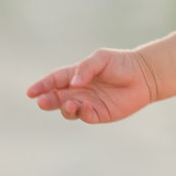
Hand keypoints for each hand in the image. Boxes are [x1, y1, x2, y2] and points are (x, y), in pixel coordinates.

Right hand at [26, 48, 158, 125]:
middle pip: (57, 97)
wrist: (144, 76)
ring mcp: (89, 103)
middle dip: (47, 100)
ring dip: (64, 108)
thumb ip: (85, 68)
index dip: (42, 86)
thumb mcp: (101, 59)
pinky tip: (86, 106)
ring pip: (68, 109)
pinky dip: (82, 113)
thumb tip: (74, 84)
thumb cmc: (121, 63)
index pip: (55, 80)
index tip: (30, 92)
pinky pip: (85, 116)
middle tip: (41, 102)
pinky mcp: (100, 113)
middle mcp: (80, 90)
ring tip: (70, 103)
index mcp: (77, 75)